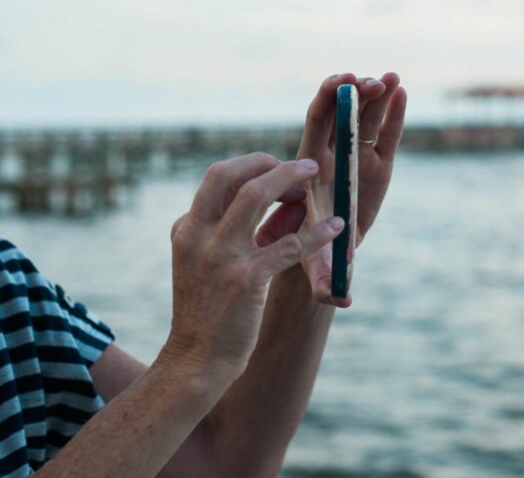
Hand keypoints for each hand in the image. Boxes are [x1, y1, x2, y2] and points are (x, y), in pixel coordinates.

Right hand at [163, 153, 344, 377]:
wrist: (196, 361)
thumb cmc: (209, 313)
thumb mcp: (209, 263)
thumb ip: (240, 230)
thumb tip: (286, 201)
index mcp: (187, 229)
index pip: (217, 177)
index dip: (252, 166)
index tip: (278, 170)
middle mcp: (198, 235)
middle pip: (231, 175)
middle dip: (269, 162)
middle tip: (301, 166)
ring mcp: (219, 255)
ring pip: (255, 195)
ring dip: (290, 180)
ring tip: (316, 178)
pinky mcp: (245, 279)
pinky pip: (288, 245)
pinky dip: (315, 232)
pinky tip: (336, 227)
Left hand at [287, 72, 407, 306]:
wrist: (322, 250)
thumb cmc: (310, 253)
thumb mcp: (316, 264)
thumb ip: (324, 278)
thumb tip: (339, 300)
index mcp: (310, 165)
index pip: (316, 122)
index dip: (329, 99)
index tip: (343, 82)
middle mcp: (332, 154)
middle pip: (341, 113)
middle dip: (355, 94)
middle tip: (371, 82)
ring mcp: (355, 156)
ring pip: (364, 118)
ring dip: (376, 95)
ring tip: (390, 78)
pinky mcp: (376, 163)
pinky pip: (384, 133)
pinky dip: (392, 113)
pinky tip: (401, 92)